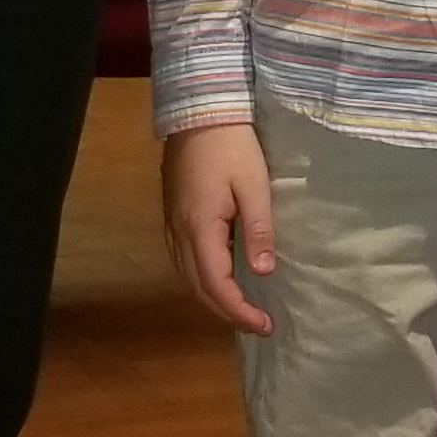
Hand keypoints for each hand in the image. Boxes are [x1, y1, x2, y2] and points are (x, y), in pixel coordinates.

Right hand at [162, 121, 278, 334]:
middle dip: (226, 311)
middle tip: (257, 325)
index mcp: (199, 228)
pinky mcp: (173, 213)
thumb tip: (263, 273)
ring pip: (187, 275)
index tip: (265, 326)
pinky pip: (184, 259)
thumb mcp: (253, 185)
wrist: (198, 110)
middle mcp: (179, 232)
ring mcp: (172, 223)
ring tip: (241, 308)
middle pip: (197, 287)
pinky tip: (221, 276)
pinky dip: (202, 277)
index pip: (216, 285)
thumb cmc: (232, 145)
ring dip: (212, 297)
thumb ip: (258, 230)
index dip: (239, 311)